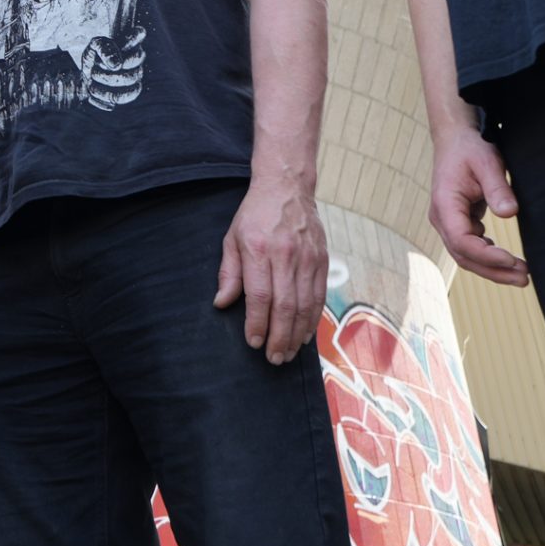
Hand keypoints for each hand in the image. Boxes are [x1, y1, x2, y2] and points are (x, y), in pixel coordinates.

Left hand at [214, 177, 328, 363]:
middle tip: (274, 358)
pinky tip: (306, 334)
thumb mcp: (232, 238)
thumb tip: (222, 303)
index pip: (260, 295)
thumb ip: (229, 273)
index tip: (254, 342)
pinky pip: (319, 296)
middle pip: (285, 305)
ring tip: (289, 353)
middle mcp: (286, 255)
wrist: (287, 187)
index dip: (257, 323)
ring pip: (306, 305)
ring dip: (298, 334)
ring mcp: (308, 257)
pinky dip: (313, 319)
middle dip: (280, 337)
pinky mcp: (322, 259)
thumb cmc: (255, 214)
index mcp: (260, 249)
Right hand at [429, 132, 526, 287]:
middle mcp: (442, 218)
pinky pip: (471, 248)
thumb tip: (509, 213)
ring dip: (493, 268)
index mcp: (445, 205)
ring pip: (467, 256)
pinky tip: (507, 259)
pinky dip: (489, 257)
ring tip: (522, 275)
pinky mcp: (458, 223)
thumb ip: (497, 188)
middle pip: (464, 256)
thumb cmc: (470, 149)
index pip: (461, 240)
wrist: (455, 140)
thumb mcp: (487, 163)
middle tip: (524, 278)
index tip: (511, 259)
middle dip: (494, 270)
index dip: (486, 255)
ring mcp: (448, 223)